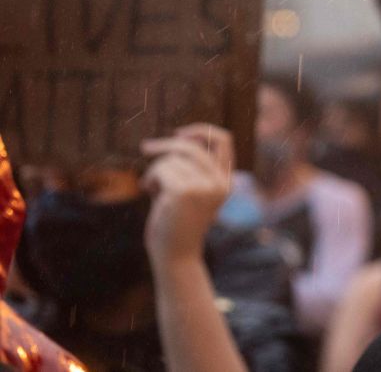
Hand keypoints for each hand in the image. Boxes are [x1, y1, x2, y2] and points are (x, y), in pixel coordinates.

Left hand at [141, 123, 233, 266]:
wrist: (176, 256)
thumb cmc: (178, 222)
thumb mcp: (191, 189)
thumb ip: (191, 166)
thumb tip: (178, 138)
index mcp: (226, 180)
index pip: (223, 140)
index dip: (200, 131)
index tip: (179, 133)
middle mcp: (219, 182)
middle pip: (192, 146)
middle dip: (166, 144)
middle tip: (146, 147)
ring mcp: (203, 187)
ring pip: (171, 159)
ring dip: (156, 172)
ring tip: (155, 191)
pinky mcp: (183, 192)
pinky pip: (160, 170)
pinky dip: (150, 179)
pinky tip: (151, 194)